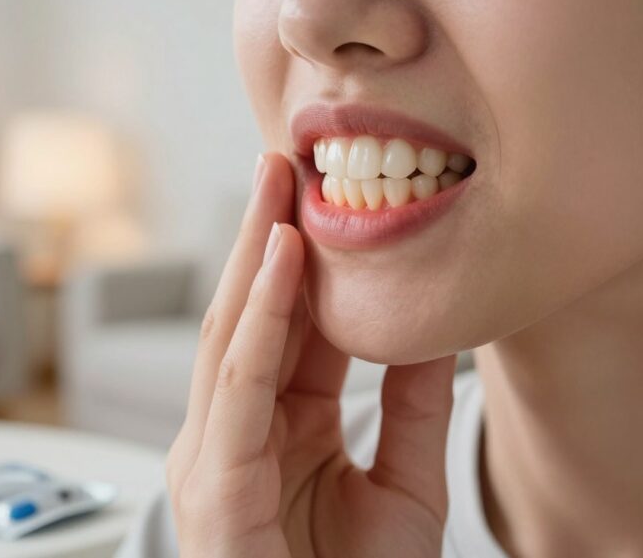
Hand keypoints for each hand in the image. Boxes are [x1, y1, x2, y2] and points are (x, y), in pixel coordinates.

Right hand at [166, 152, 457, 556]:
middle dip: (267, 235)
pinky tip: (283, 263)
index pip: (287, 326)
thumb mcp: (402, 483)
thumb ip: (409, 406)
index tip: (322, 192)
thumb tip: (429, 328)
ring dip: (258, 255)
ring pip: (233, 335)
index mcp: (276, 426)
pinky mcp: (213, 482)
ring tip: (278, 186)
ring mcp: (214, 453)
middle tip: (283, 160)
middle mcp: (234, 430)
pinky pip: (238, 385)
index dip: (304, 258)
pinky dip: (261, 321)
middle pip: (250, 314)